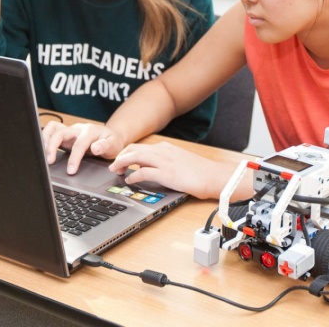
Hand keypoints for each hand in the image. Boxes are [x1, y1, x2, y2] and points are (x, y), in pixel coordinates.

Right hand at [41, 121, 126, 174]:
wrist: (110, 137)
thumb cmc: (111, 142)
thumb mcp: (114, 145)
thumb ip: (105, 146)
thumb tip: (95, 148)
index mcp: (90, 131)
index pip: (79, 144)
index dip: (74, 158)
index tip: (71, 171)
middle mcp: (78, 129)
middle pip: (60, 132)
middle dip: (52, 146)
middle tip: (49, 162)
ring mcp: (70, 130)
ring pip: (53, 128)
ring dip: (46, 140)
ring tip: (42, 154)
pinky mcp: (65, 134)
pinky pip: (52, 130)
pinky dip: (45, 138)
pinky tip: (43, 150)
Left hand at [108, 142, 223, 198]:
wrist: (214, 177)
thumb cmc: (200, 172)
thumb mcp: (180, 161)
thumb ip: (166, 162)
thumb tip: (153, 168)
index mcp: (166, 148)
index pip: (140, 147)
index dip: (127, 153)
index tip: (121, 160)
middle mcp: (163, 151)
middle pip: (133, 149)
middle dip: (120, 156)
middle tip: (114, 166)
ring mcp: (164, 161)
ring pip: (134, 157)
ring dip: (122, 163)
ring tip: (115, 171)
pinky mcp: (166, 173)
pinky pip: (142, 172)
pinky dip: (133, 176)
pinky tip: (129, 181)